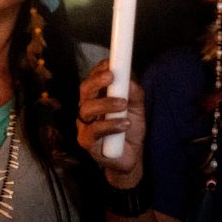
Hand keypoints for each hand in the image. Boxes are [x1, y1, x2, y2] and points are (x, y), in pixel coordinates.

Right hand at [77, 59, 144, 188]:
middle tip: (112, 76)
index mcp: (97, 97)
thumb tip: (131, 81)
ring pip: (87, 108)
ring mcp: (84, 124)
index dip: (100, 69)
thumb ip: (134, 95)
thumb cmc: (129, 130)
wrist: (130, 158)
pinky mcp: (86, 141)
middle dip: (97, 80)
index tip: (111, 62)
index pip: (93, 78)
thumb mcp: (136, 109)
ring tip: (123, 104)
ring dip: (106, 103)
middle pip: (85, 89)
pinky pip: (94, 130)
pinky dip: (110, 125)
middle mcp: (87, 108)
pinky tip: (124, 124)